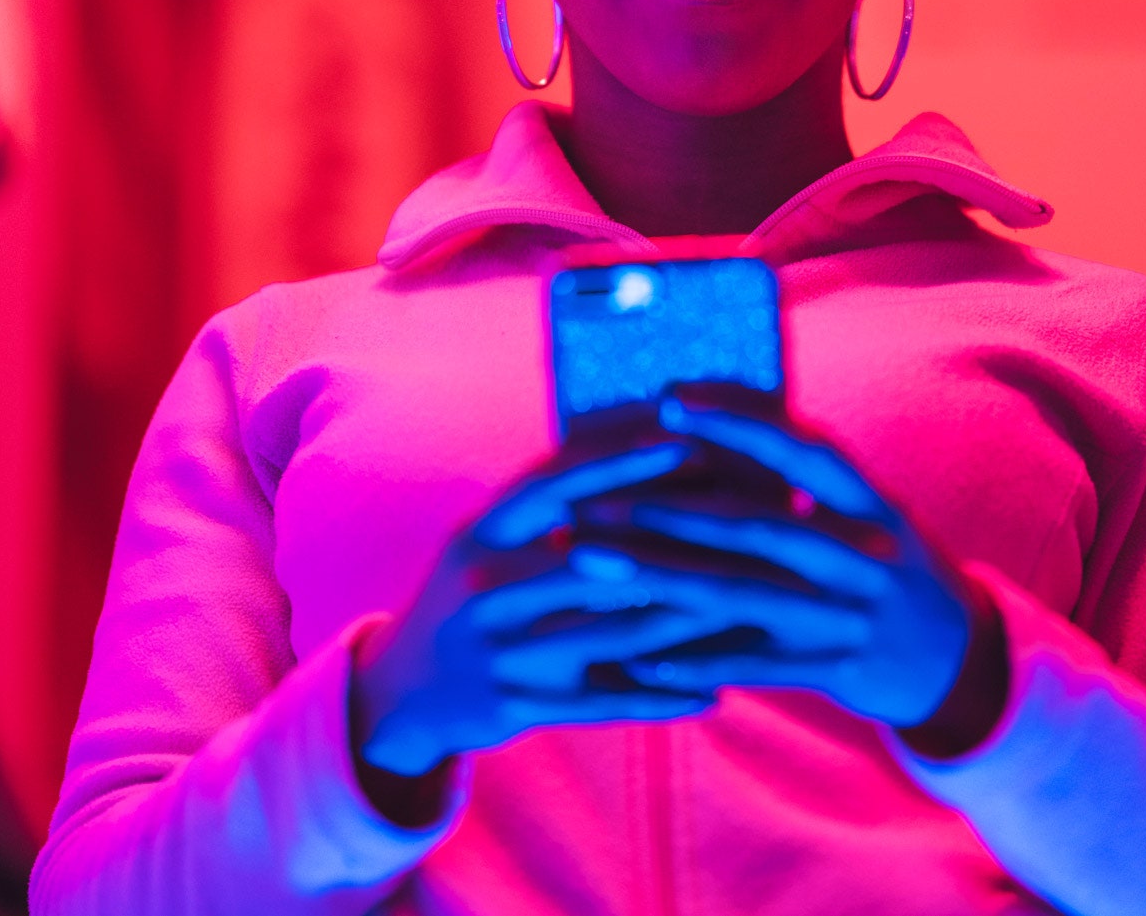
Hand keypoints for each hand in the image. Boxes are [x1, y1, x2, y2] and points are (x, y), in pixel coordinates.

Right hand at [350, 438, 727, 794]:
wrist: (402, 693)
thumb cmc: (470, 599)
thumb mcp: (485, 544)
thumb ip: (545, 509)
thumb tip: (629, 448)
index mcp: (480, 533)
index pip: (555, 484)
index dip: (621, 462)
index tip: (686, 440)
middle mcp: (485, 586)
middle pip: (594, 559)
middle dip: (671, 543)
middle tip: (742, 524)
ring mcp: (499, 649)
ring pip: (610, 633)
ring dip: (682, 622)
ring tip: (743, 604)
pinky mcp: (515, 705)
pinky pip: (603, 703)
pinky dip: (660, 699)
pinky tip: (712, 695)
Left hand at [585, 393, 990, 734]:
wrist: (960, 662)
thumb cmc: (886, 570)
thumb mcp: (867, 517)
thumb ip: (806, 487)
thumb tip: (709, 429)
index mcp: (873, 504)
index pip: (804, 449)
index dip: (738, 420)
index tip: (670, 398)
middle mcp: (866, 557)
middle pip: (758, 527)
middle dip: (669, 512)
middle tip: (594, 500)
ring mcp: (851, 617)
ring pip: (742, 595)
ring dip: (660, 580)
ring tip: (593, 564)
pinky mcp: (836, 670)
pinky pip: (754, 667)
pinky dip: (696, 663)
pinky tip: (639, 659)